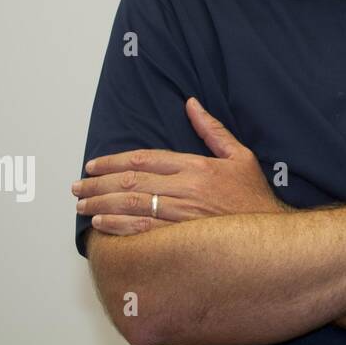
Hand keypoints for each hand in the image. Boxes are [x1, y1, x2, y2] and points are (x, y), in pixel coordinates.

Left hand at [73, 97, 290, 235]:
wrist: (267, 237)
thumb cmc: (253, 197)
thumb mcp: (241, 156)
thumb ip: (212, 130)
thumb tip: (191, 104)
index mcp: (197, 167)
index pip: (146, 159)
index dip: (115, 161)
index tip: (94, 164)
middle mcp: (186, 189)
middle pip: (132, 182)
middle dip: (99, 183)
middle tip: (78, 185)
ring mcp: (181, 216)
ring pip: (131, 206)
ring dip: (101, 204)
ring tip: (82, 204)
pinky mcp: (180, 239)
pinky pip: (141, 232)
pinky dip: (117, 227)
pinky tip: (101, 224)